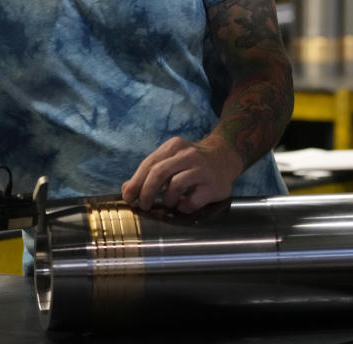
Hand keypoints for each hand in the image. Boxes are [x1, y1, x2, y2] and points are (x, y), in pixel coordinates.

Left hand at [121, 135, 242, 213]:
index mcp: (174, 146)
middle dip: (146, 192)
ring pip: (175, 185)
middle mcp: (188, 154)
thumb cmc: (192, 162)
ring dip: (167, 200)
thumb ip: (150, 171)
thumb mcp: (171, 159)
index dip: (136, 182)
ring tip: (169, 203)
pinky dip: (184, 207)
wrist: (226, 158)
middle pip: (158, 173)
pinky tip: (184, 205)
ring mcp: (202, 169)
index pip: (149, 164)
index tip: (128, 197)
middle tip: (144, 206)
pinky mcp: (213, 186)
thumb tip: (126, 189)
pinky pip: (192, 201)